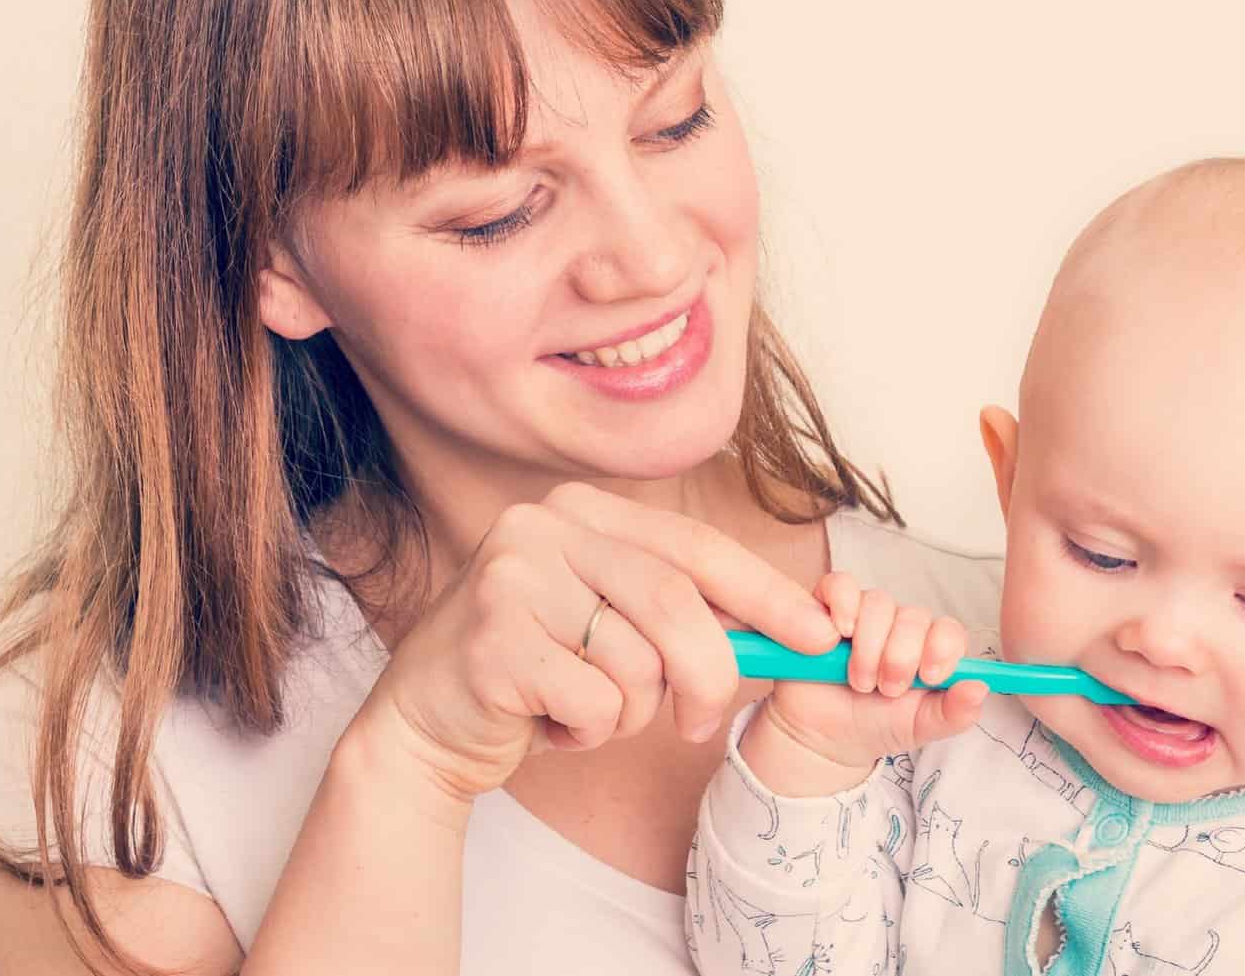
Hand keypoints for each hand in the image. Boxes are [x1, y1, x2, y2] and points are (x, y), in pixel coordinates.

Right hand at [341, 482, 838, 812]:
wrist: (426, 725)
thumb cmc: (542, 675)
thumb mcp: (615, 626)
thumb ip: (685, 612)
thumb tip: (798, 627)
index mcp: (581, 510)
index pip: (696, 547)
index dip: (766, 594)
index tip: (818, 636)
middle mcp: (542, 526)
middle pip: (676, 603)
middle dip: (710, 673)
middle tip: (701, 722)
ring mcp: (510, 578)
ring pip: (637, 662)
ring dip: (632, 712)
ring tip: (586, 711)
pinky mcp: (491, 641)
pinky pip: (596, 703)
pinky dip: (590, 733)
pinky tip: (550, 724)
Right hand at [739, 572, 986, 795]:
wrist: (823, 736)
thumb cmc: (875, 726)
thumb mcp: (918, 727)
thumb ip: (953, 713)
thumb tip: (981, 688)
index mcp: (928, 650)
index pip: (948, 630)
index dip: (942, 648)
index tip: (929, 677)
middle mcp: (899, 626)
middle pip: (913, 616)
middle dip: (900, 657)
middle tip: (887, 689)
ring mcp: (864, 614)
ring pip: (878, 603)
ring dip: (869, 647)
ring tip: (859, 681)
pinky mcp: (829, 606)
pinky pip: (841, 584)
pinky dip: (843, 606)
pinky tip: (839, 635)